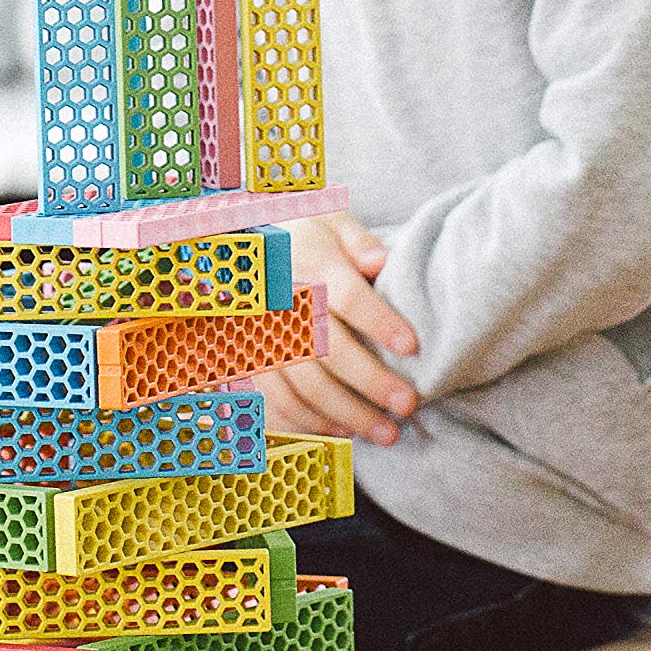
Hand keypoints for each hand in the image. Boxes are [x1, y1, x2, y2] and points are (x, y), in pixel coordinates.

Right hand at [257, 215, 419, 446]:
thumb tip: (381, 261)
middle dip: (369, 381)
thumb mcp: (327, 218)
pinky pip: (274, 399)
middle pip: (324, 349)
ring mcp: (260, 333)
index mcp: (305, 262)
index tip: (411, 347)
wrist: (238, 240)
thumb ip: (357, 240)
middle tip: (407, 404)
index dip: (378, 323)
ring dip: (344, 413)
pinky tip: (342, 431)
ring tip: (385, 432)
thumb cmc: (297, 233)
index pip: (344, 295)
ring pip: (300, 383)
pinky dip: (308, 422)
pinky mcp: (248, 357)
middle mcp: (280, 300)